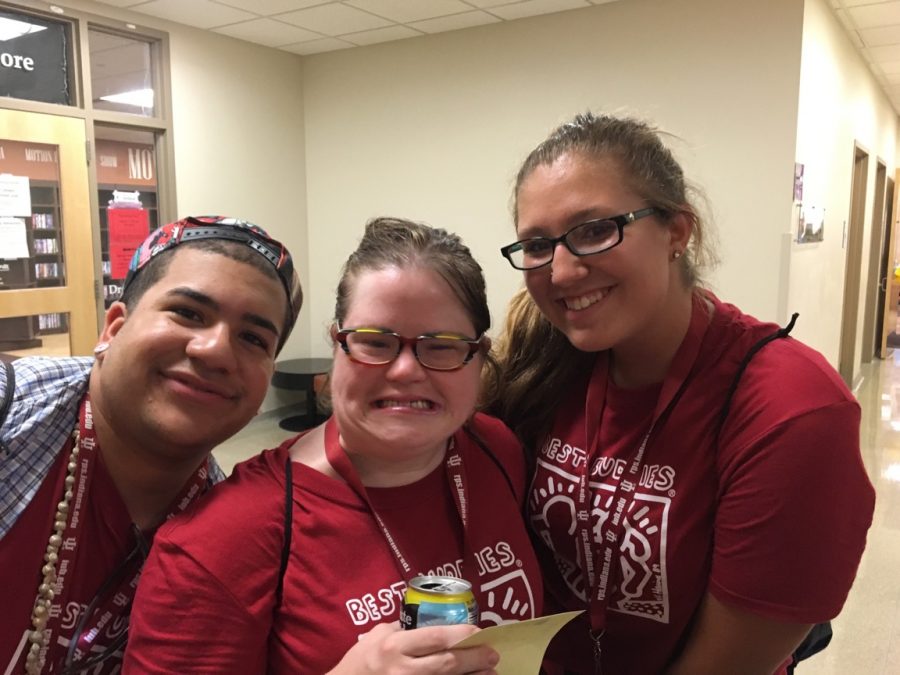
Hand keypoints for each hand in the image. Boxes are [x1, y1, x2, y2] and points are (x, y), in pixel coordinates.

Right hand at [326, 622, 498, 674]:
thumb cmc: (359, 662)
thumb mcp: (376, 636)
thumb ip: (401, 628)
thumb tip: (427, 620)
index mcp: (395, 646)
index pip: (435, 638)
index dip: (461, 634)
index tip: (479, 631)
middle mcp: (404, 669)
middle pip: (447, 663)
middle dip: (474, 658)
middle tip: (493, 653)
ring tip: (491, 672)